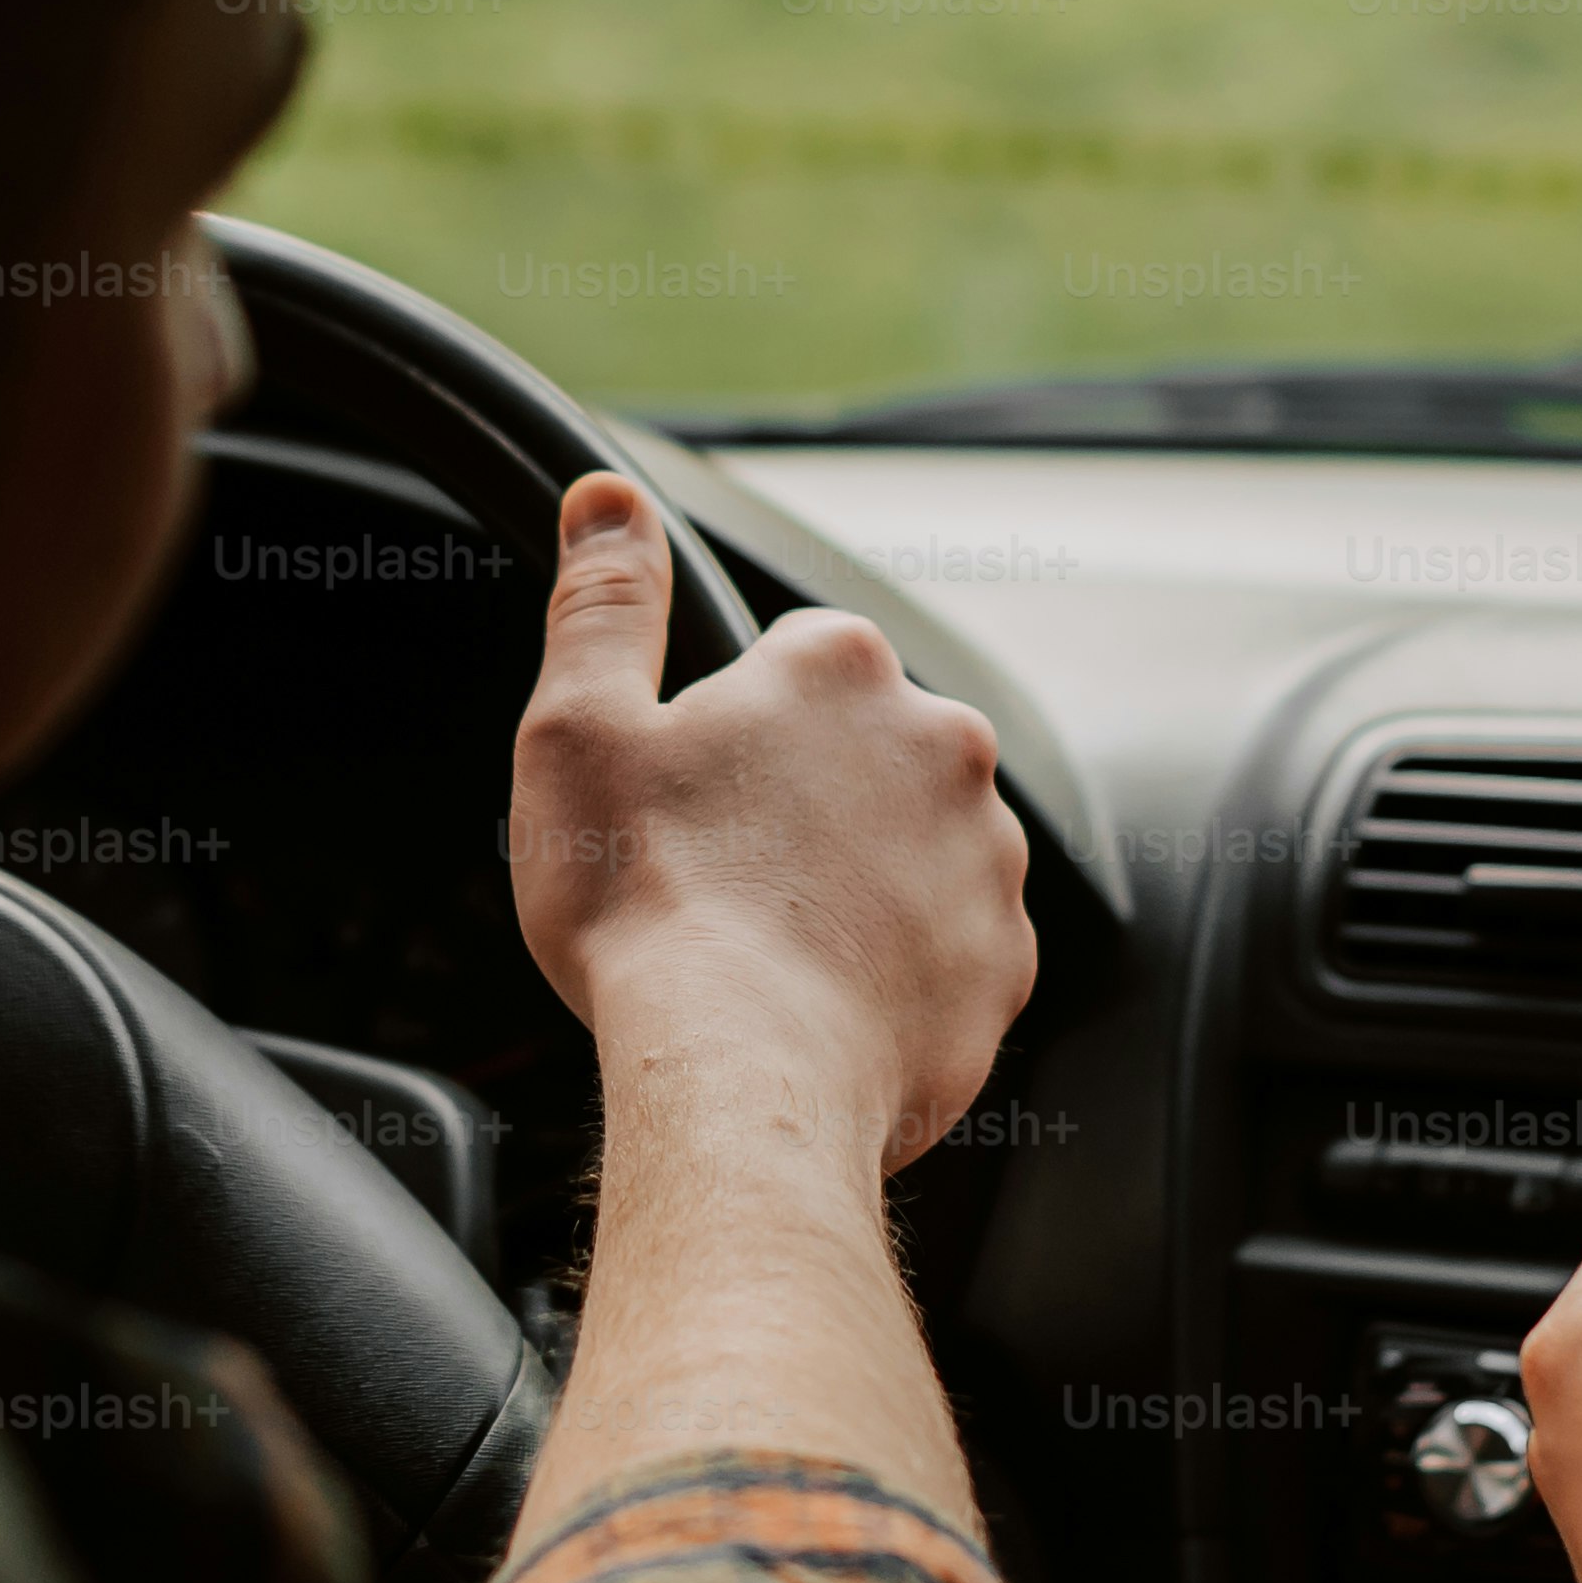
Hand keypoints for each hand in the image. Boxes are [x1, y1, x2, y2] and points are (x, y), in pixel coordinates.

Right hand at [507, 470, 1031, 1172]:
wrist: (742, 1080)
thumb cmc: (652, 906)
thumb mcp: (579, 729)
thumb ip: (603, 602)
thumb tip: (607, 502)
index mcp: (843, 669)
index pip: (795, 659)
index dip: (731, 725)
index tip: (693, 791)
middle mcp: (945, 745)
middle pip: (863, 754)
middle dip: (804, 801)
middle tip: (721, 875)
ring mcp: (988, 861)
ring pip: (911, 850)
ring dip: (856, 882)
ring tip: (767, 948)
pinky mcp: (1002, 967)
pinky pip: (945, 951)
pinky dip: (893, 971)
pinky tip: (819, 1004)